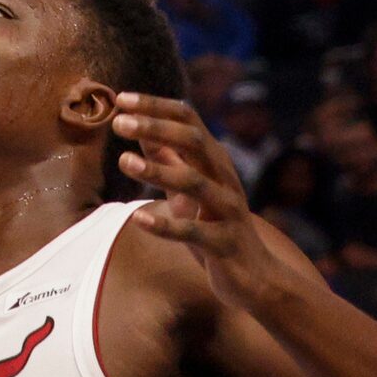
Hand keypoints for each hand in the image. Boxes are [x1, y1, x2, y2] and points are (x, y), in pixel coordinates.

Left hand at [113, 94, 296, 307]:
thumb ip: (166, 157)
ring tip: (123, 161)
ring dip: (157, 171)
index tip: (122, 99)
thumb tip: (137, 125)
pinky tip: (139, 219)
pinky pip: (195, 232)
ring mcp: (228, 211)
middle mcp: (225, 179)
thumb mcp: (187, 188)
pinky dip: (166, 225)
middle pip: (194, 141)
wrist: (256, 277)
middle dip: (157, 127)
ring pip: (195, 183)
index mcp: (214, 161)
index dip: (156, 107)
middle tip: (120, 122)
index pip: (189, 119)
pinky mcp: (225, 243)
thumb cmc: (214, 225)